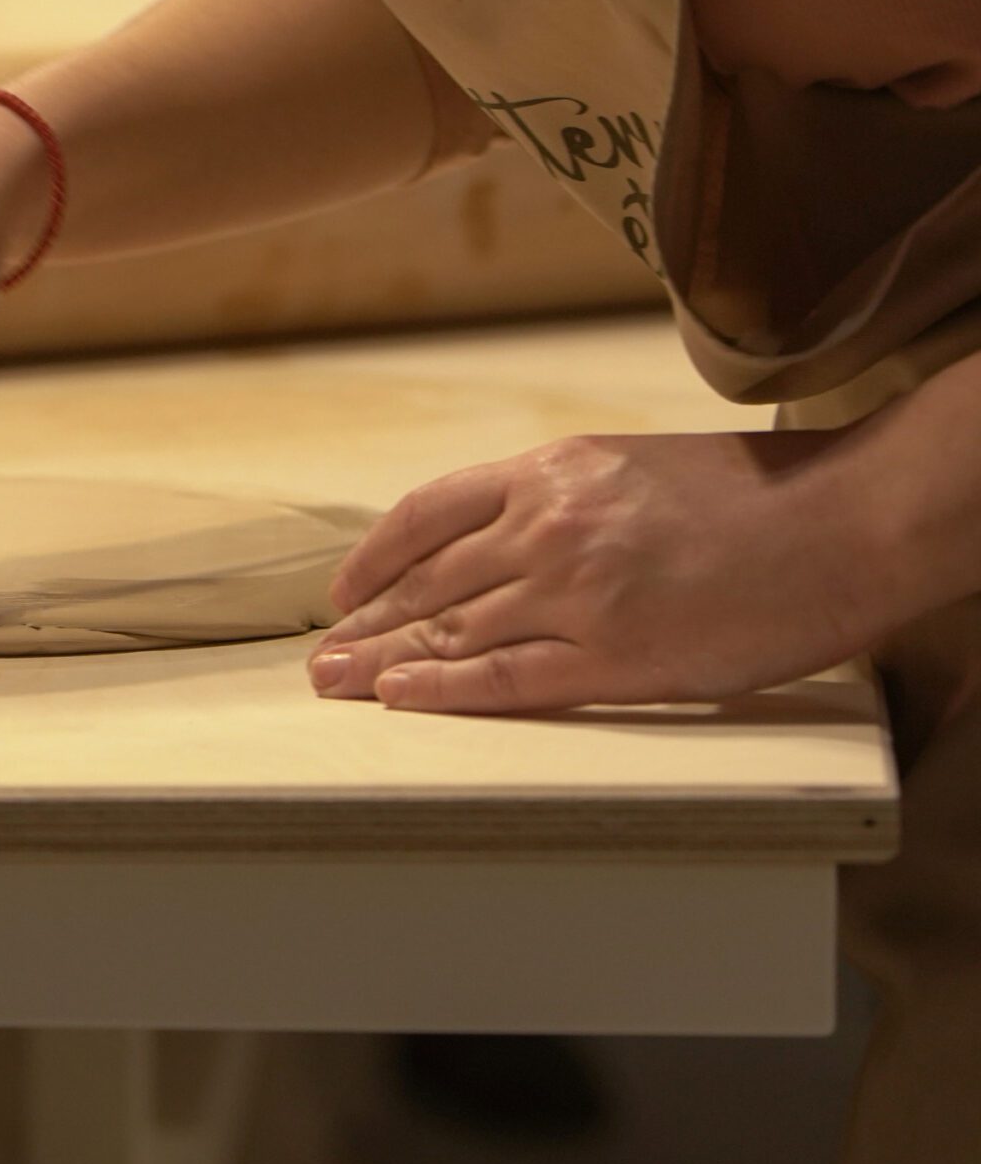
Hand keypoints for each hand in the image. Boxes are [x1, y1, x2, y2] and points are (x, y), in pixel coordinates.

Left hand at [307, 432, 904, 713]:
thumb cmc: (758, 497)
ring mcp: (580, 592)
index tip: (343, 590)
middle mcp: (551, 526)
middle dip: (366, 622)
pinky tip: (401, 697)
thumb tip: (507, 533)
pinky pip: (510, 677)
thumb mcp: (636, 466)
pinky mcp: (619, 655)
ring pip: (455, 629)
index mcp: (553, 471)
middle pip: (429, 579)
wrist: (845, 521)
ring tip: (335, 683)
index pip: (429, 513)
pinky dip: (447, 689)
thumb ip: (565, 496)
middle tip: (318, 656)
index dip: (375, 556)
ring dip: (385, 660)